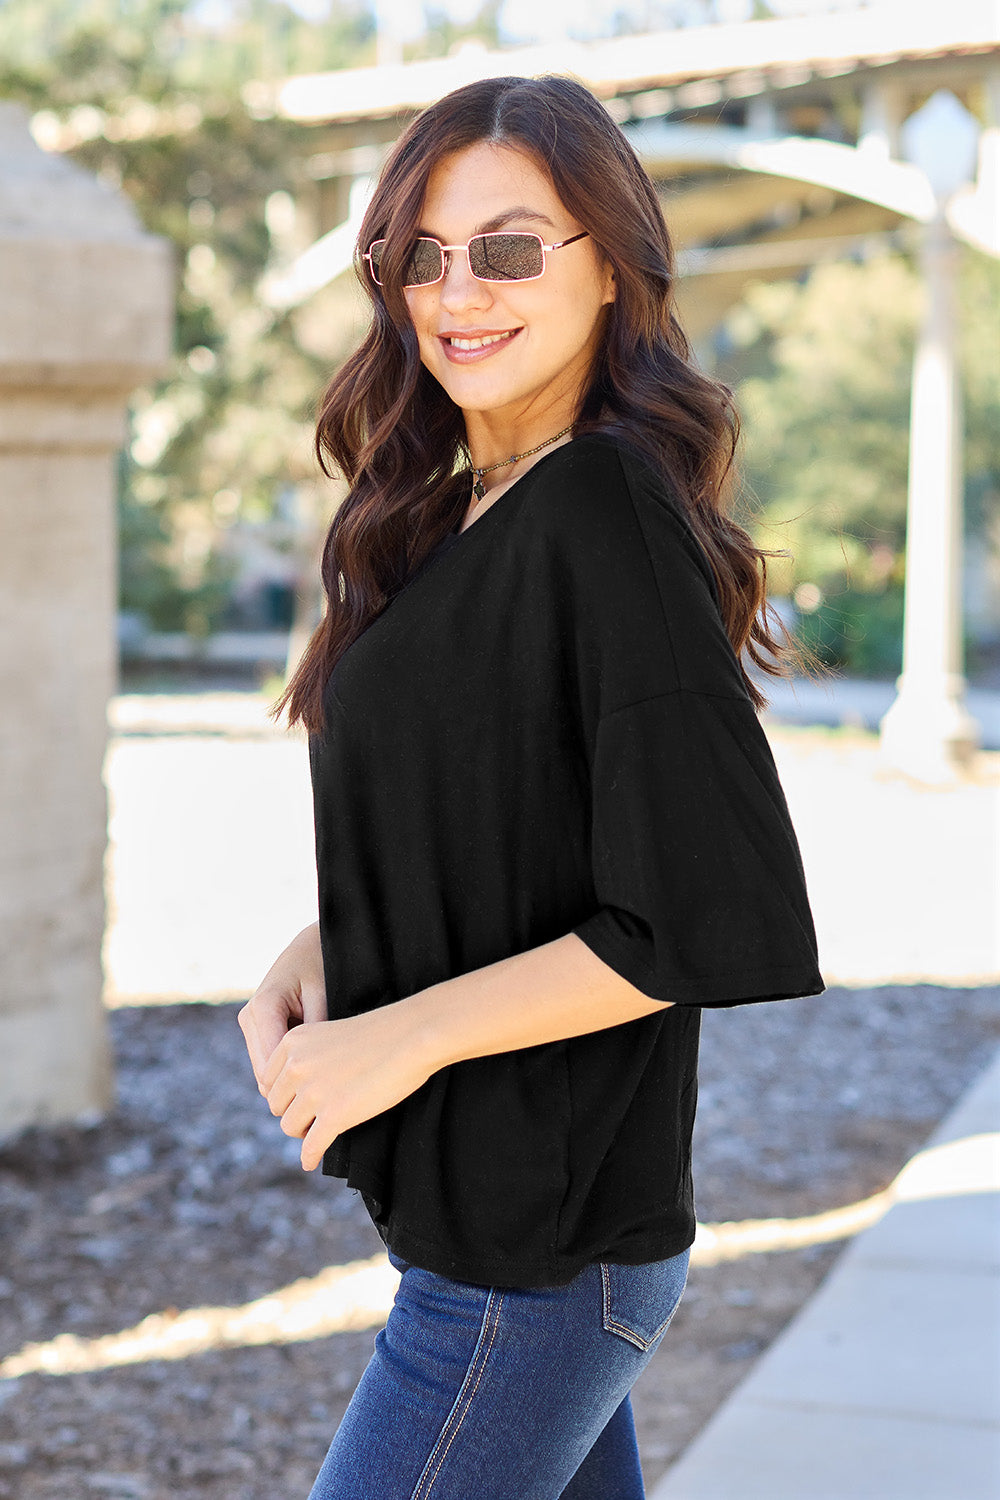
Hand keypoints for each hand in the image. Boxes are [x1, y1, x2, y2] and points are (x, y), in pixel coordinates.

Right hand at [238, 922, 326, 1091]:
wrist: (310, 946)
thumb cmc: (321, 966)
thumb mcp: (324, 995)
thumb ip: (314, 1033)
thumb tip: (313, 1074)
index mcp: (264, 1007)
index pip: (270, 1068)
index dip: (295, 1089)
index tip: (325, 1099)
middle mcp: (249, 1017)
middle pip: (264, 1076)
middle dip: (291, 1090)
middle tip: (327, 1100)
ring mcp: (249, 1023)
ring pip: (263, 1074)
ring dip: (289, 1081)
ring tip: (323, 1083)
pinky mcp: (255, 1029)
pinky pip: (268, 1063)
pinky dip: (287, 1071)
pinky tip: (314, 1068)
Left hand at [260, 1001, 435, 1170]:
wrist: (412, 1036)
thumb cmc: (381, 1033)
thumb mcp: (330, 1035)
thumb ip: (308, 1056)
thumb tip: (297, 1090)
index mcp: (292, 1041)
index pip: (268, 1080)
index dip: (285, 1093)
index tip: (300, 1100)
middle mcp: (296, 1065)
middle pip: (276, 1105)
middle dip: (293, 1112)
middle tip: (312, 1116)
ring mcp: (314, 1091)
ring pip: (289, 1127)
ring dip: (303, 1132)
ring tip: (317, 1131)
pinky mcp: (334, 1115)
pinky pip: (310, 1146)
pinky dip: (310, 1156)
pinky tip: (311, 1160)